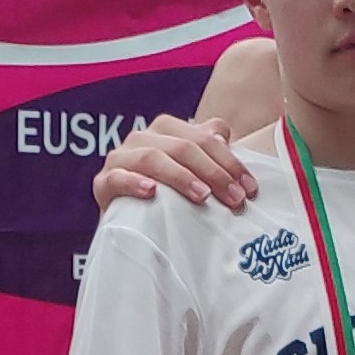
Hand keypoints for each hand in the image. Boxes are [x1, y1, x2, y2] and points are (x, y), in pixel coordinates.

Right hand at [93, 115, 259, 212]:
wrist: (130, 225)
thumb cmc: (168, 197)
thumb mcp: (193, 172)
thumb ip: (208, 148)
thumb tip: (224, 134)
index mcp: (166, 129)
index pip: (202, 137)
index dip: (230, 161)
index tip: (251, 189)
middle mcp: (142, 137)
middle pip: (182, 147)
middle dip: (213, 173)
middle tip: (235, 199)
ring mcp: (120, 158)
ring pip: (152, 158)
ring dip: (181, 177)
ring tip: (202, 196)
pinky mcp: (103, 183)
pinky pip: (117, 178)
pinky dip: (134, 183)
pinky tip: (151, 192)